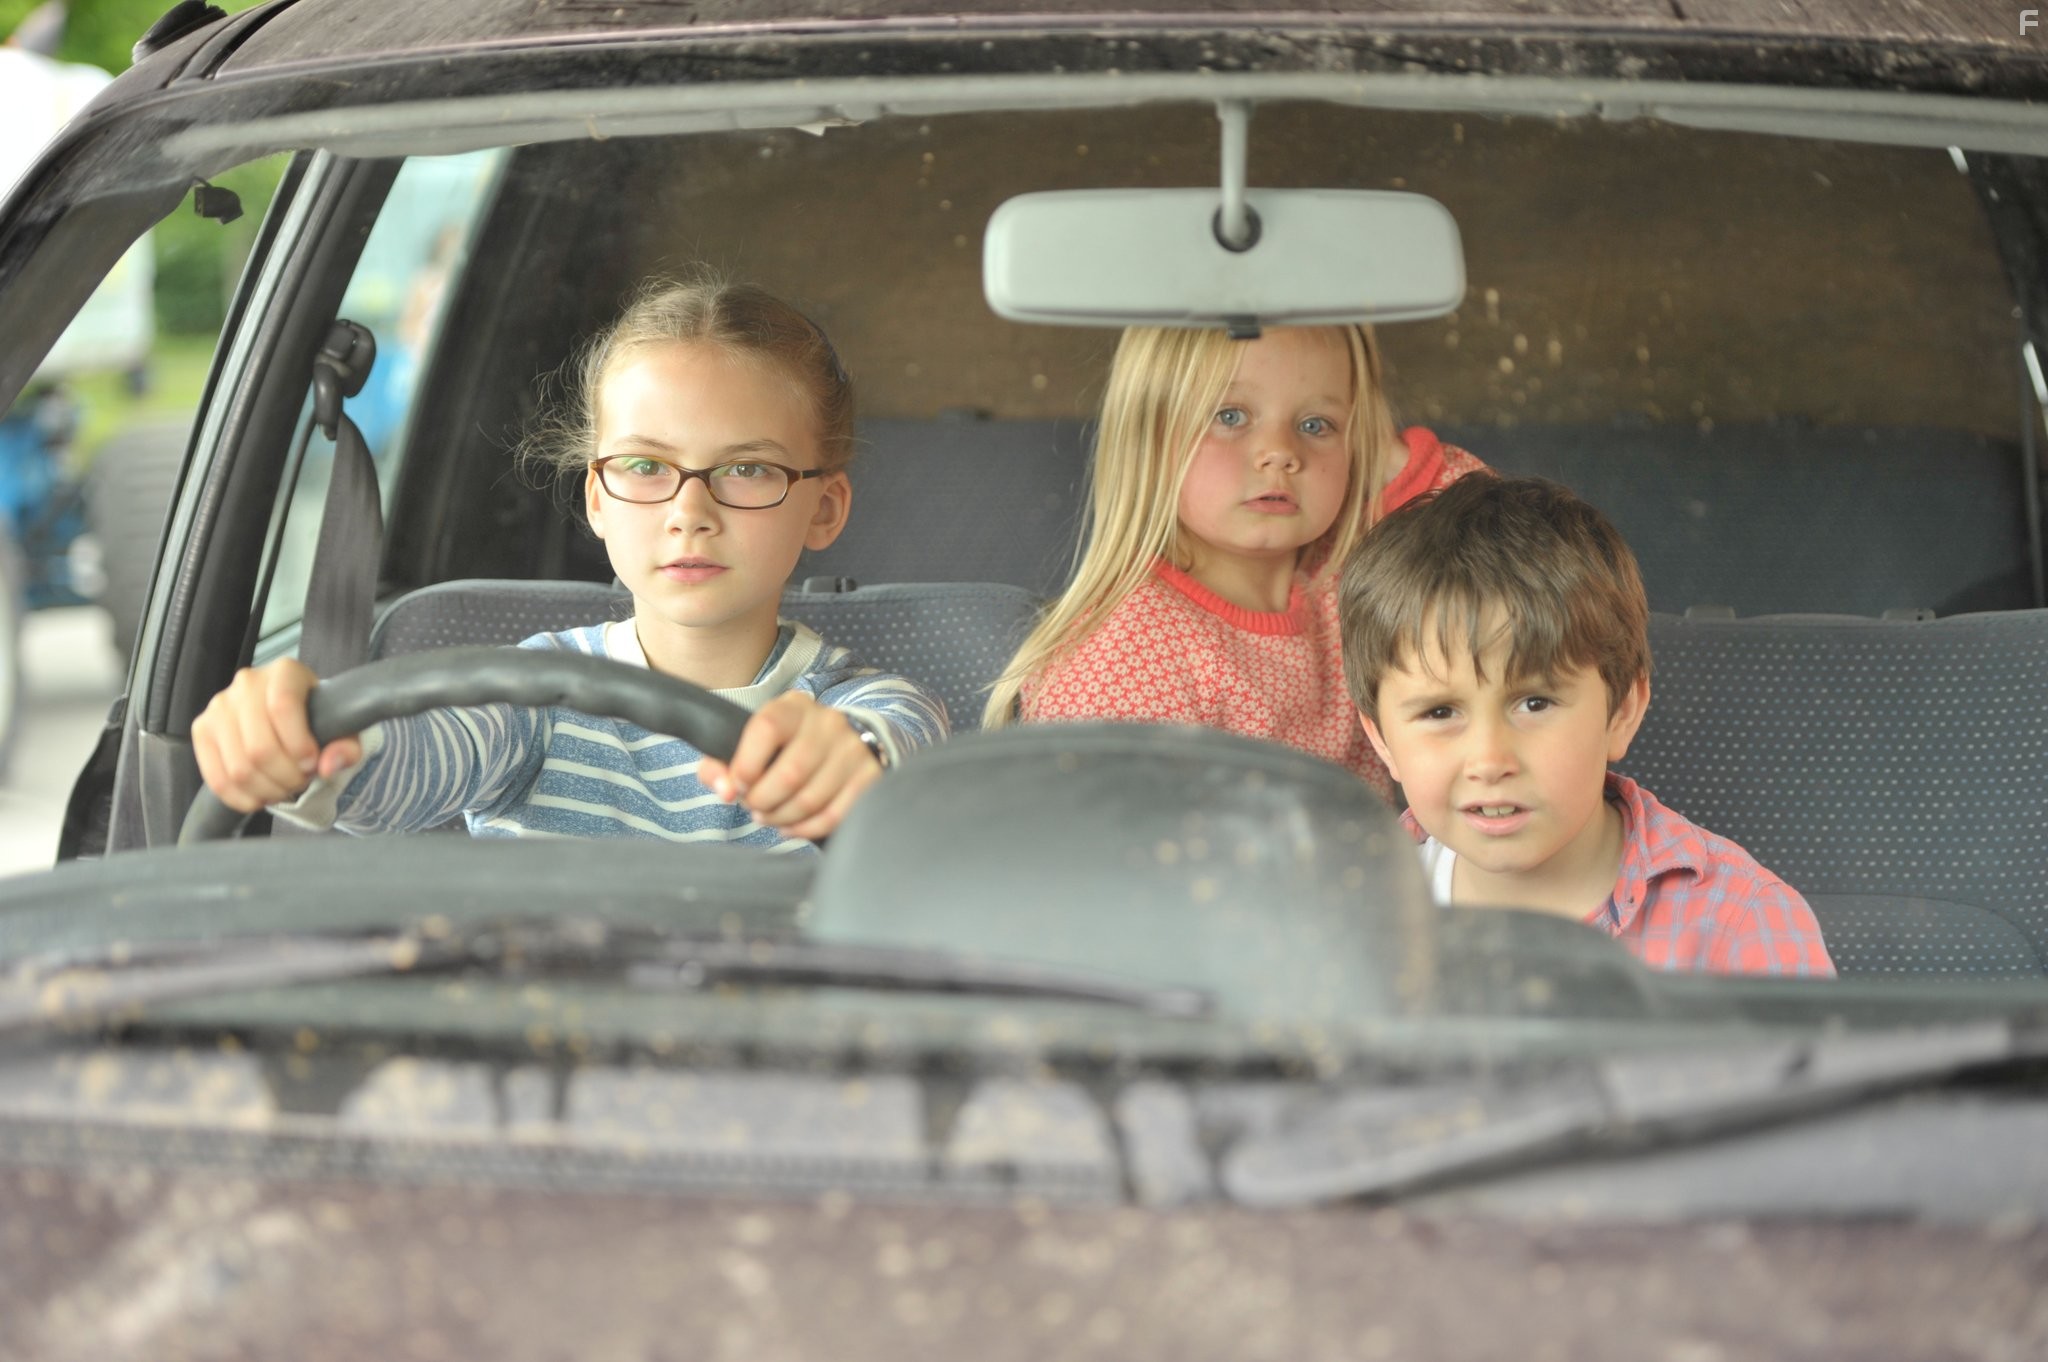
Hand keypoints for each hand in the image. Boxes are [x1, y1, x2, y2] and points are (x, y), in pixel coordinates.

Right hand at [190, 659, 364, 813]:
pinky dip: (241, 798)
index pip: (283, 707)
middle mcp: (247, 683)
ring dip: (267, 790)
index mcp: (285, 672)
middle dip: (286, 776)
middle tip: (301, 781)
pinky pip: (216, 778)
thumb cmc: (316, 719)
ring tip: (284, 789)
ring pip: (238, 767)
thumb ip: (346, 746)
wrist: (287, 716)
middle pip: (259, 746)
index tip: (312, 764)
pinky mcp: (202, 730)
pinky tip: (260, 798)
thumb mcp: (342, 728)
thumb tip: (328, 767)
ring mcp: (218, 706)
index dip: (299, 745)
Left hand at [697, 692, 883, 840]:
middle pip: (789, 774)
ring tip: (770, 816)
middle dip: (762, 801)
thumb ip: (720, 763)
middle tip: (754, 806)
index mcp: (793, 707)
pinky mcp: (869, 775)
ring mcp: (852, 749)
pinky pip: (834, 815)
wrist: (839, 742)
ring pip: (810, 799)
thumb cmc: (784, 747)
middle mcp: (827, 723)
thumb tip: (724, 791)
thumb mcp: (750, 743)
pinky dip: (806, 829)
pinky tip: (791, 826)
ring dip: (781, 818)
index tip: (738, 784)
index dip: (746, 764)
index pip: (766, 728)